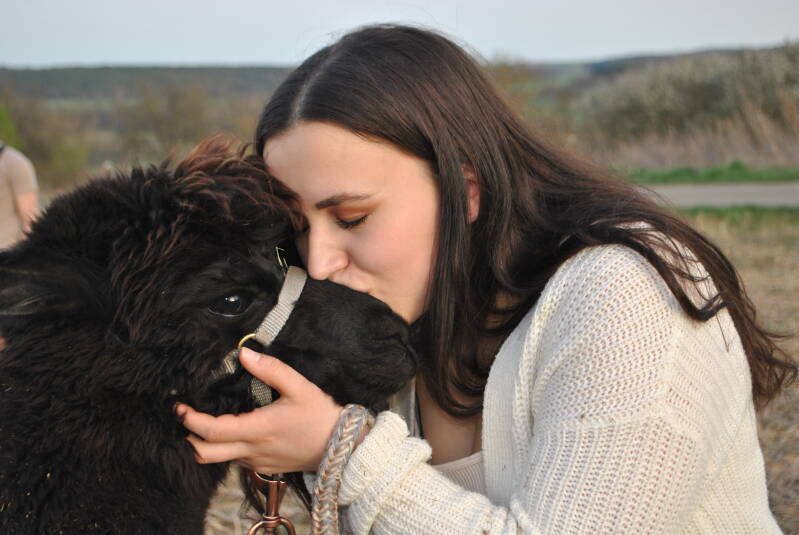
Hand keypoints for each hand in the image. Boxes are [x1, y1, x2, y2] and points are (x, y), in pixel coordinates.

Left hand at [175, 347, 342, 472]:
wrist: (342, 447)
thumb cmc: (321, 416)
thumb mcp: (299, 387)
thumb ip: (271, 369)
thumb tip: (244, 352)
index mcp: (258, 429)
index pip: (211, 430)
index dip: (190, 419)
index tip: (180, 406)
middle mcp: (252, 450)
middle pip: (204, 454)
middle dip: (188, 437)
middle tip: (184, 416)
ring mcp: (257, 463)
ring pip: (219, 458)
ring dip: (206, 442)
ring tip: (205, 420)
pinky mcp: (264, 467)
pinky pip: (235, 460)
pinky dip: (225, 447)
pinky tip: (232, 429)